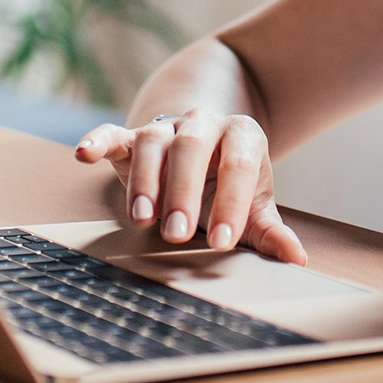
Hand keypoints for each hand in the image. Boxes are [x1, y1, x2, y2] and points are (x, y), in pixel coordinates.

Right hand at [74, 110, 305, 265]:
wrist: (204, 149)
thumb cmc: (229, 185)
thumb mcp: (252, 206)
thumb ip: (269, 231)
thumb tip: (297, 260)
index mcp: (242, 135)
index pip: (240, 164)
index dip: (233, 201)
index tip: (224, 242)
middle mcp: (205, 123)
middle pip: (193, 147)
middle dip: (184, 190)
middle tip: (177, 233)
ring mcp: (166, 127)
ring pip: (154, 142)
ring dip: (146, 180)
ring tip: (142, 219)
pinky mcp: (132, 137)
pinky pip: (114, 133)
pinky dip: (98, 139)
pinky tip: (84, 154)